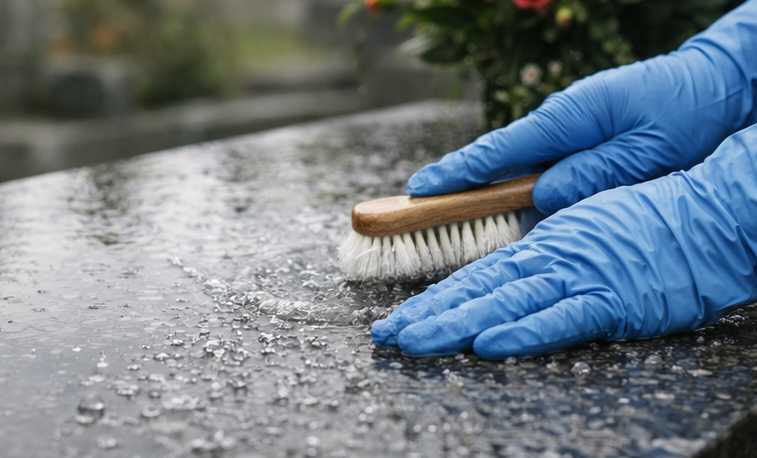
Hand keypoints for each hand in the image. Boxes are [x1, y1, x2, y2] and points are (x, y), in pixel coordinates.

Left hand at [372, 124, 756, 358]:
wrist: (702, 216)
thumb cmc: (644, 225)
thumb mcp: (580, 233)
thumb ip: (543, 258)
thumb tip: (506, 278)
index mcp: (539, 246)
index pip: (474, 277)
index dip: (433, 299)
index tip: (400, 317)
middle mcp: (548, 259)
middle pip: (475, 290)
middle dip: (426, 314)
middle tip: (385, 334)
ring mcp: (577, 279)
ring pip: (503, 303)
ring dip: (454, 324)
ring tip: (413, 341)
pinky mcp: (610, 301)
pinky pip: (559, 320)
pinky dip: (522, 332)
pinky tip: (486, 344)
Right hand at [407, 1, 756, 214]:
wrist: (715, 86)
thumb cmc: (685, 114)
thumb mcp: (644, 153)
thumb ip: (591, 176)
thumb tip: (541, 198)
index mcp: (566, 119)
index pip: (498, 151)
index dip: (455, 173)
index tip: (417, 190)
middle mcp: (555, 123)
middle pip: (493, 160)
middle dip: (455, 186)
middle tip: (413, 213)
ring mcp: (562, 131)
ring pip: (514, 168)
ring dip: (485, 193)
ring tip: (452, 223)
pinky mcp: (574, 142)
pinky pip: (536, 169)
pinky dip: (516, 190)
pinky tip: (507, 213)